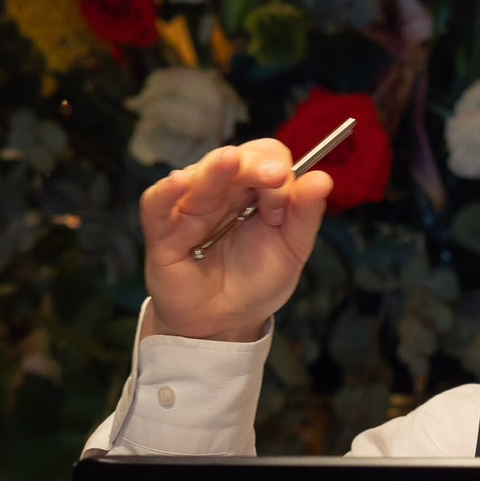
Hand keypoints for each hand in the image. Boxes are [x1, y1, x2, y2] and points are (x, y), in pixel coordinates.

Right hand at [138, 139, 333, 341]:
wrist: (226, 322)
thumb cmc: (256, 281)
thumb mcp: (291, 249)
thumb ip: (305, 215)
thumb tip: (323, 179)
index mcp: (253, 189)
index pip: (264, 157)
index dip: (276, 171)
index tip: (283, 205)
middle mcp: (221, 191)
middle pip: (231, 160)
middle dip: (252, 166)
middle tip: (273, 177)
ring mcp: (189, 208)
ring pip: (198, 177)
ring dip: (215, 170)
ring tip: (228, 163)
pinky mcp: (162, 232)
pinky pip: (155, 205)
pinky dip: (165, 192)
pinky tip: (178, 183)